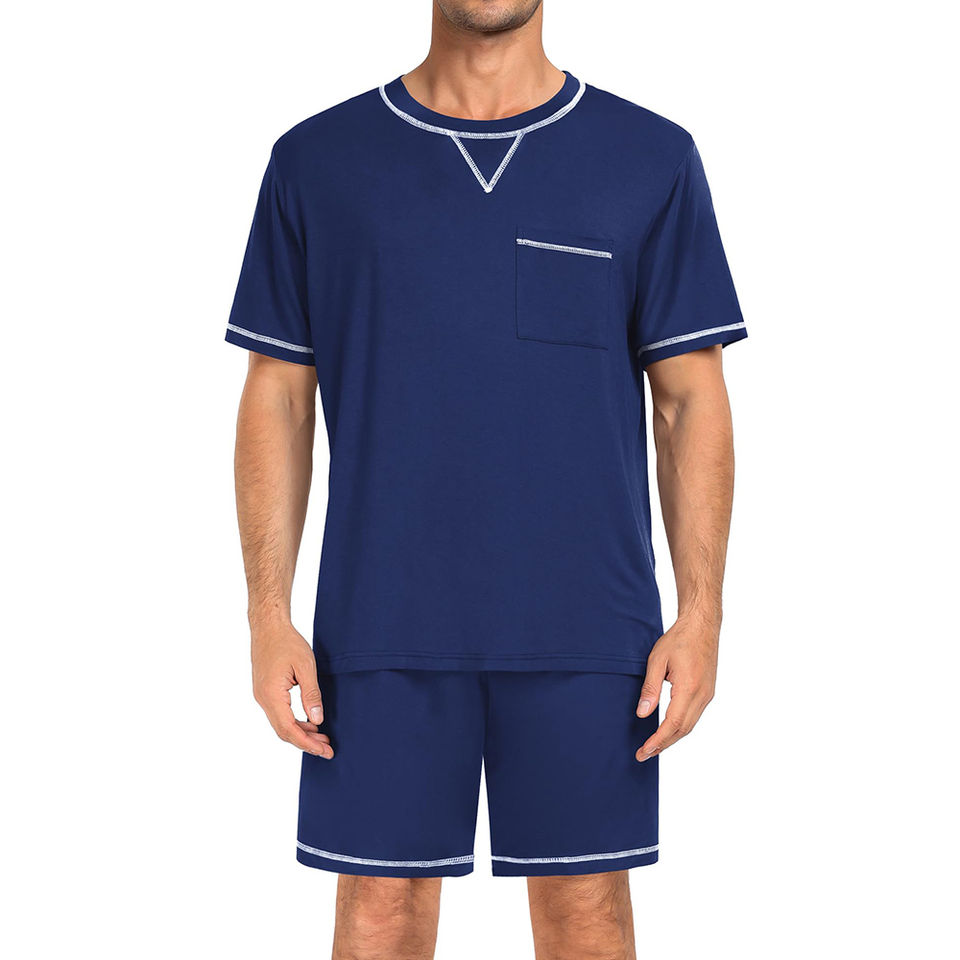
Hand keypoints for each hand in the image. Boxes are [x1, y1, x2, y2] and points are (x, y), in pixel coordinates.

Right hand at [251, 620, 332, 757]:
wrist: (268, 627)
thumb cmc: (287, 642)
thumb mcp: (306, 667)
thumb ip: (311, 695)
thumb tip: (317, 720)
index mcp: (271, 695)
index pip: (289, 729)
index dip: (308, 743)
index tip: (325, 751)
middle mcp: (263, 699)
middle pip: (284, 731)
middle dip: (306, 742)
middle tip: (328, 749)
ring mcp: (262, 696)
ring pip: (281, 724)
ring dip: (301, 733)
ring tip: (322, 738)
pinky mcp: (265, 692)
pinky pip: (279, 714)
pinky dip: (294, 722)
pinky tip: (309, 723)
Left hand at [635, 616, 717, 761]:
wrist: (702, 626)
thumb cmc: (679, 639)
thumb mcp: (657, 660)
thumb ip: (650, 688)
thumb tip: (642, 714)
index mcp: (689, 688)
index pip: (674, 723)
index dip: (658, 740)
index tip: (644, 751)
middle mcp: (702, 695)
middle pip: (683, 730)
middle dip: (663, 745)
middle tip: (643, 754)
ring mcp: (708, 695)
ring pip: (690, 725)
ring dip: (672, 738)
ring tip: (653, 746)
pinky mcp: (707, 692)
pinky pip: (694, 716)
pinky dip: (680, 727)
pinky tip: (668, 729)